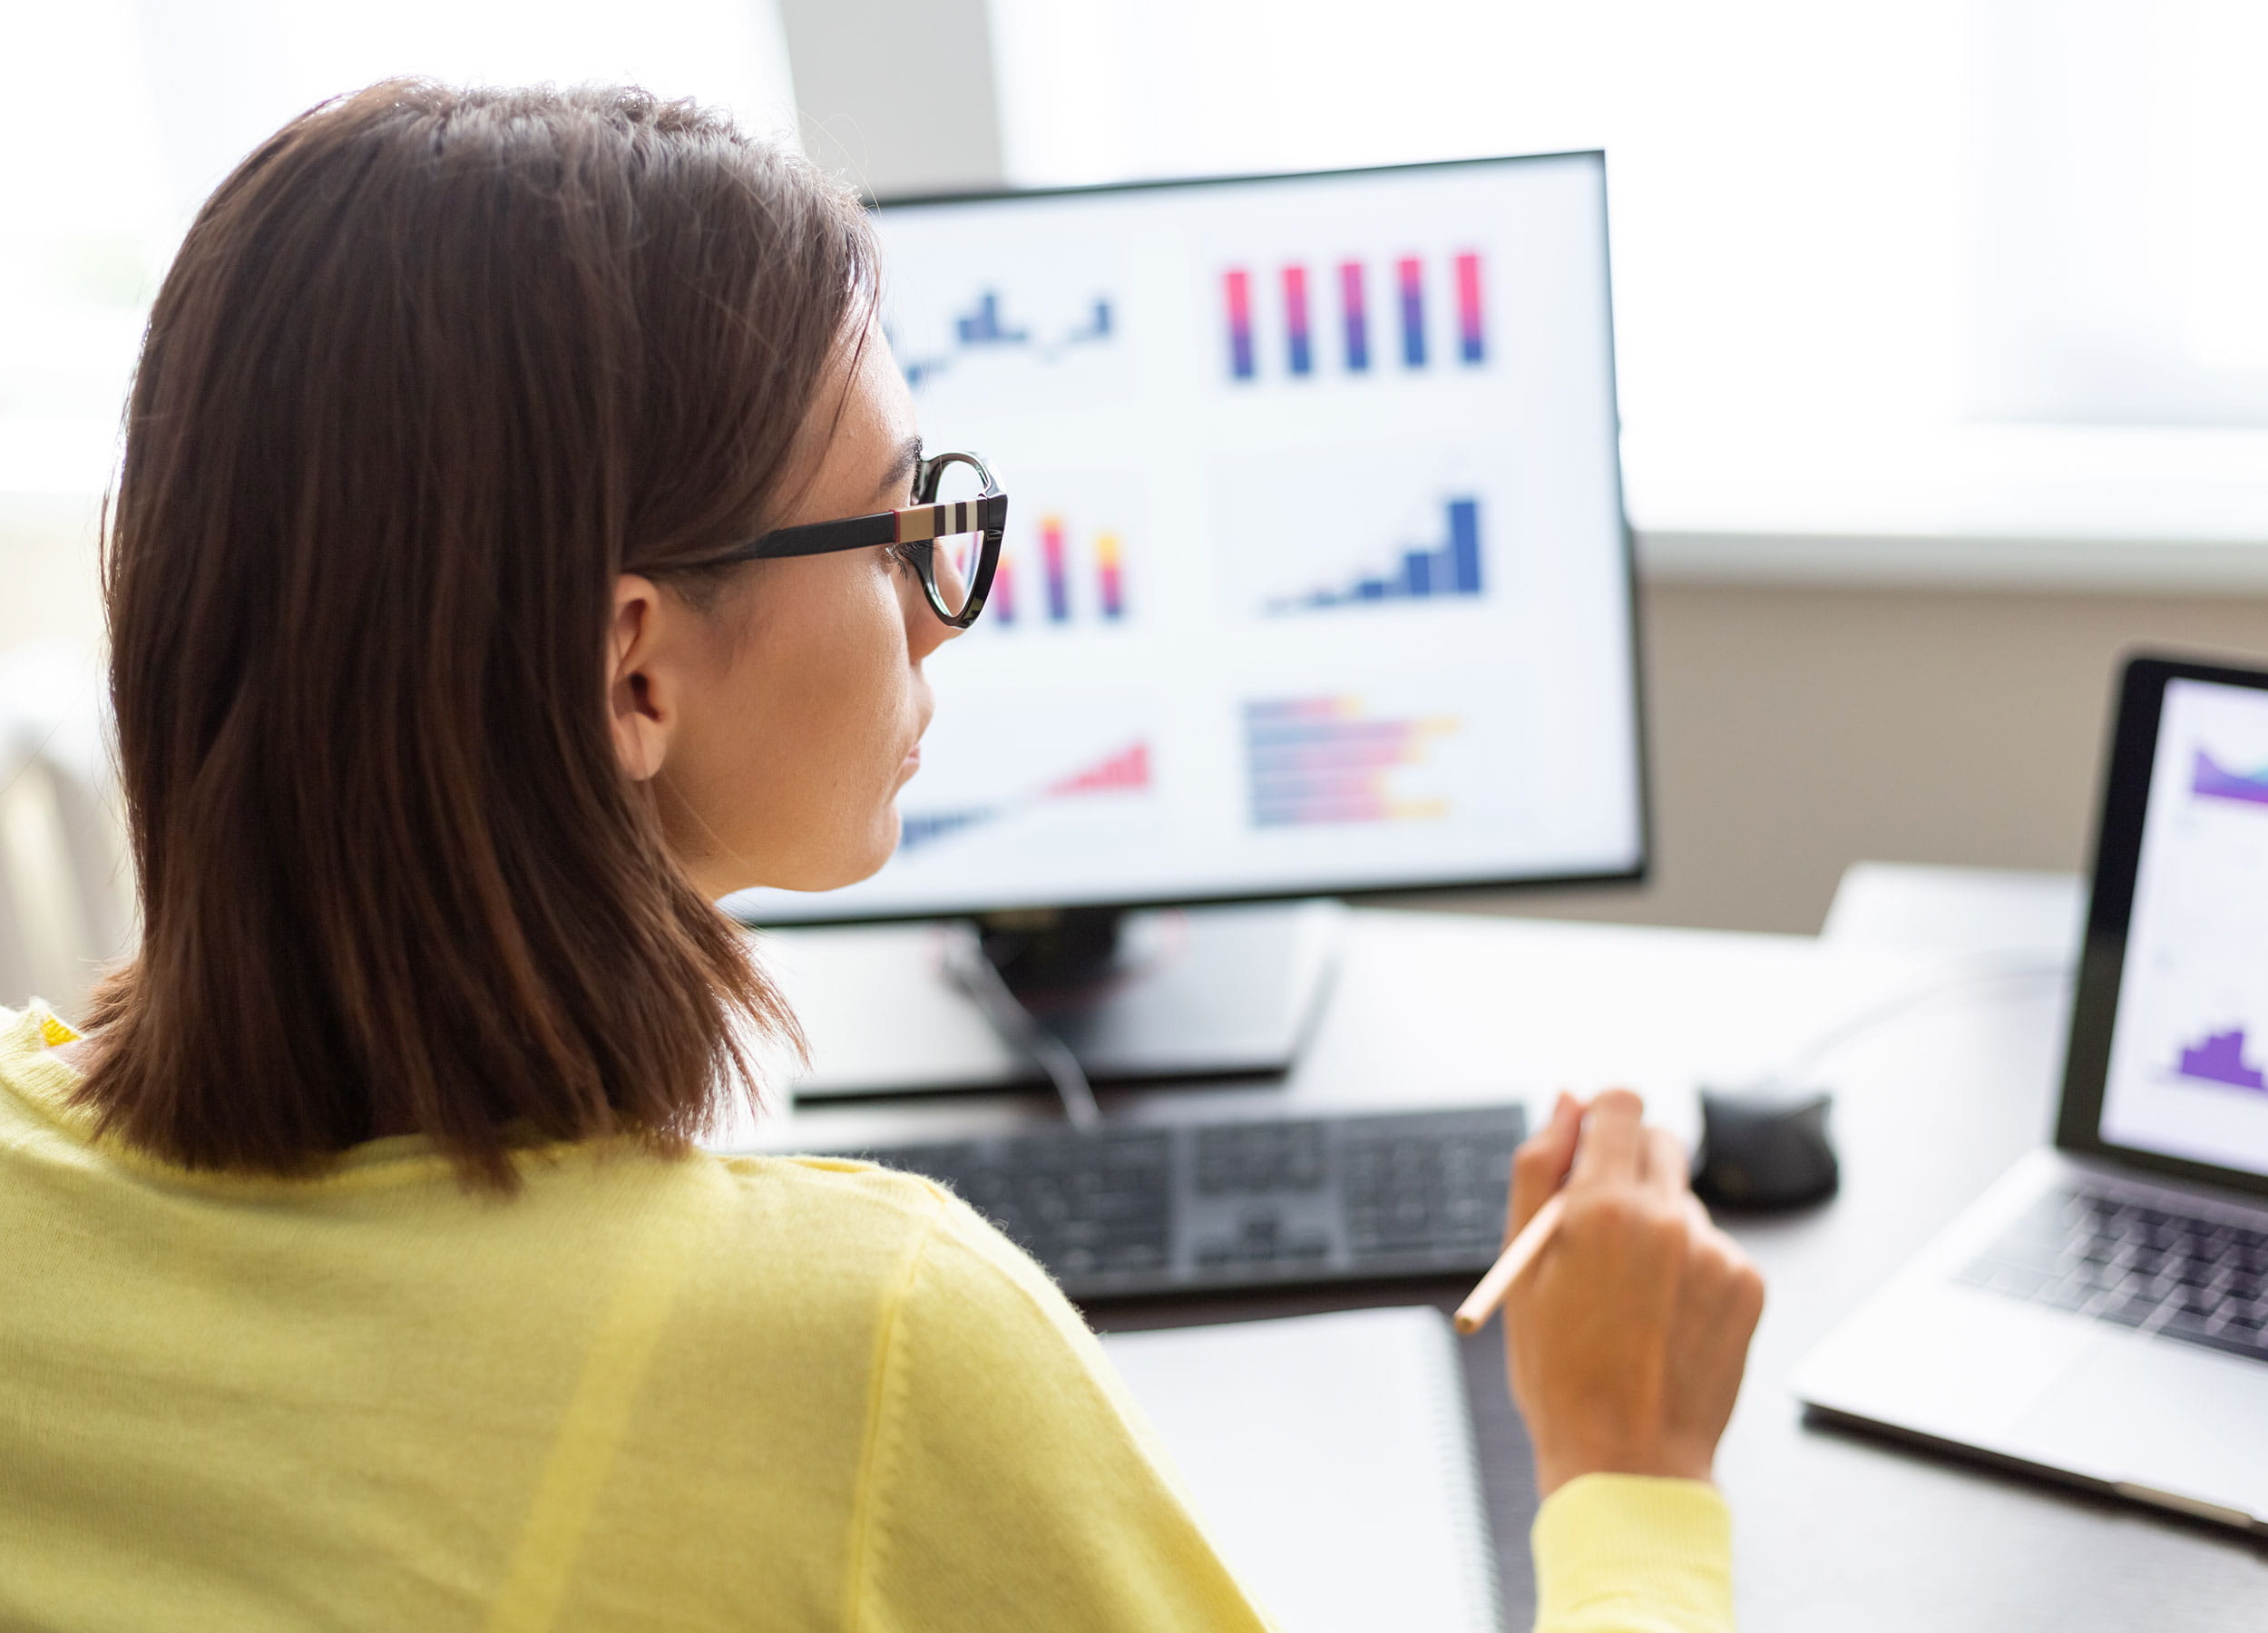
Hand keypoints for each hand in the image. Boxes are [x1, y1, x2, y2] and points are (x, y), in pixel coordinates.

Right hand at [1502, 1089, 1764, 1497]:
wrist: (1627, 1460)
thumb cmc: (1558, 1371)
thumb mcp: (1520, 1267)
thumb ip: (1536, 1170)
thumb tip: (1565, 1100)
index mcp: (1603, 1207)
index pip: (1622, 1103)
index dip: (1600, 1118)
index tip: (1589, 1147)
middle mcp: (1668, 1219)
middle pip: (1660, 1141)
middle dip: (1628, 1166)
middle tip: (1602, 1227)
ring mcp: (1716, 1253)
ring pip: (1683, 1200)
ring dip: (1657, 1224)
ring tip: (1628, 1295)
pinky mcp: (1749, 1285)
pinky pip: (1713, 1247)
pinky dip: (1689, 1268)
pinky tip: (1663, 1316)